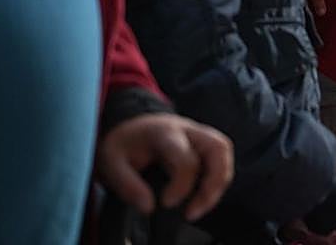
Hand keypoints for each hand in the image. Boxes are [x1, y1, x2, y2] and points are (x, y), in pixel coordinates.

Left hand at [96, 113, 232, 222]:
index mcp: (165, 132)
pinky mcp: (203, 142)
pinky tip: (201, 197)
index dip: (181, 186)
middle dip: (213, 183)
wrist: (129, 124)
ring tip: (200, 207)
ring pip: (224, 152)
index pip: (187, 159)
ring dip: (219, 182)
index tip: (165, 205)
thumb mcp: (111, 162)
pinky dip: (217, 179)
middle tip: (194, 211)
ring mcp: (199, 133)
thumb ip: (127, 185)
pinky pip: (221, 158)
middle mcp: (189, 129)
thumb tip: (149, 208)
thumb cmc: (123, 143)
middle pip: (218, 148)